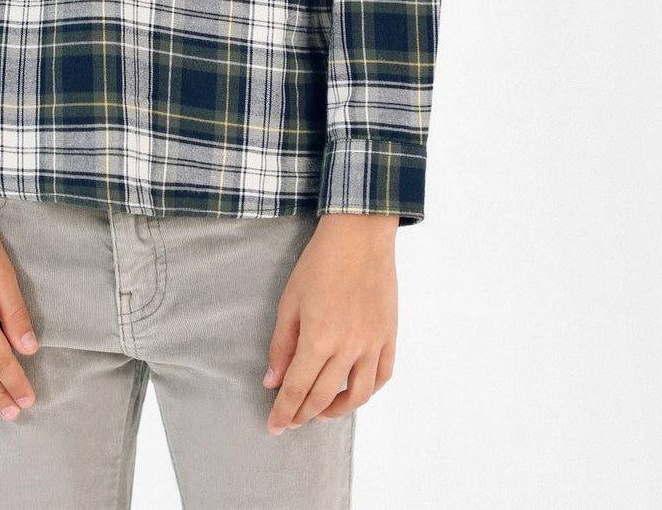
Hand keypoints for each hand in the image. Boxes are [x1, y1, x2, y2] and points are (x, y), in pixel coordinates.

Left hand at [263, 213, 397, 432]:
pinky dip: (367, 391)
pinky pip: (382, 376)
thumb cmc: (320, 263)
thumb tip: (272, 381)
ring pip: (357, 395)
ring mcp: (372, 343)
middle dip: (303, 415)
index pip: (297, 388)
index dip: (284, 411)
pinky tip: (353, 392)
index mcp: (319, 337)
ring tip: (320, 413)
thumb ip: (281, 345)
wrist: (359, 235)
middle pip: (323, 396)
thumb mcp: (290, 300)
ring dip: (336, 411)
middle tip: (291, 422)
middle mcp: (348, 347)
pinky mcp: (389, 336)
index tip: (274, 426)